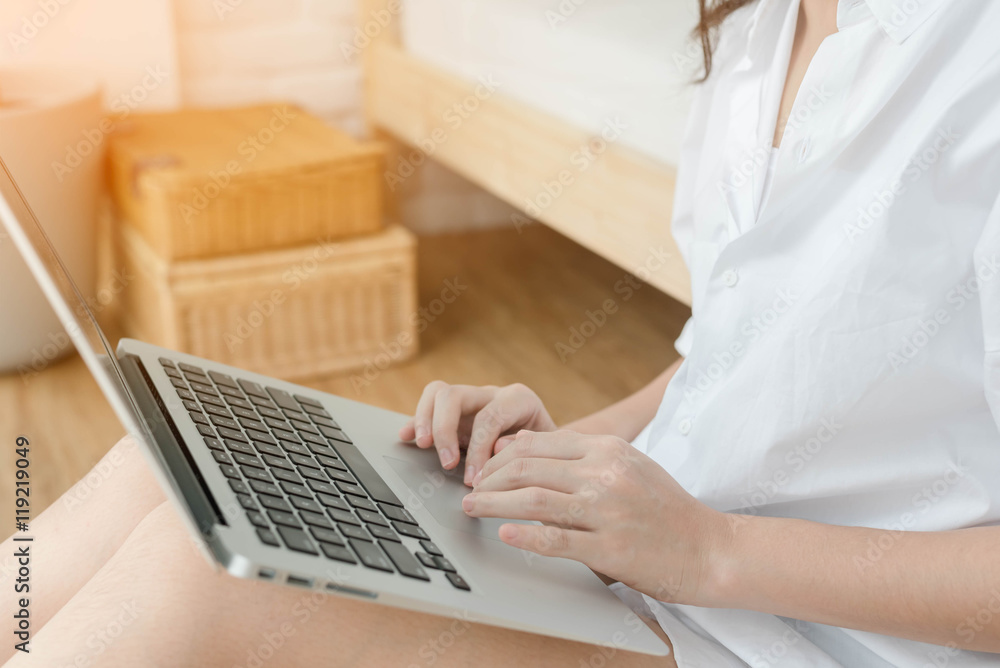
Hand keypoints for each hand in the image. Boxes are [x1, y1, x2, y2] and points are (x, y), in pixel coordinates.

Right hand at [398, 382, 556, 484]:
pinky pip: (429, 407)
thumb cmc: (550, 454)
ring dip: (425, 420)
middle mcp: (492, 395)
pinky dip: (414, 421)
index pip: (489, 417)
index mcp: (519, 400)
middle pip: (456, 395)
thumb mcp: (549, 454)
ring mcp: (472, 401)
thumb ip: (529, 450)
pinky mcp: (456, 413)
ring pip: (439, 392)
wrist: (552, 450)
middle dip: (445, 430)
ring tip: (423, 446)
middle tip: (447, 464)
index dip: (478, 449)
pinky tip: (404, 436)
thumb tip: (500, 450)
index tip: (474, 479)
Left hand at [462, 430, 730, 605]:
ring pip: (532, 500)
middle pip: (527, 468)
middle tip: (468, 490)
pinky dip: (524, 536)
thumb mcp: (627, 465)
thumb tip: (518, 444)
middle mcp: (605, 473)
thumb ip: (578, 454)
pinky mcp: (609, 548)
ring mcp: (607, 510)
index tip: (481, 470)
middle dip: (488, 479)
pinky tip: (505, 534)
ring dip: (493, 504)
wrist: (710, 548)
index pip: (536, 444)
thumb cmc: (665, 508)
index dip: (499, 457)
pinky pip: (555, 540)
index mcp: (607, 449)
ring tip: (471, 508)